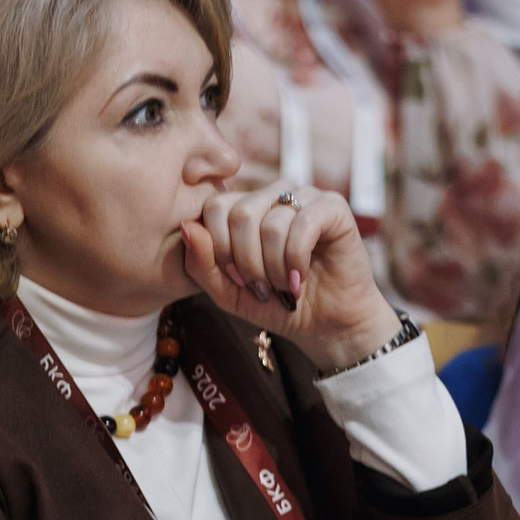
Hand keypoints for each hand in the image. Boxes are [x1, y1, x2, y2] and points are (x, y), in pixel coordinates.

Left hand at [182, 182, 402, 373]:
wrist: (326, 325)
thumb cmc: (275, 305)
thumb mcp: (227, 292)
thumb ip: (201, 263)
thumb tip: (187, 227)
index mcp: (245, 207)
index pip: (214, 207)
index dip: (219, 249)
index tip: (235, 280)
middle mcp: (273, 194)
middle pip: (240, 213)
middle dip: (246, 261)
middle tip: (260, 288)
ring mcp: (304, 195)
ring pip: (271, 222)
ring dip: (274, 267)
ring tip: (284, 287)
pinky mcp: (333, 206)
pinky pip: (303, 224)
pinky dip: (296, 259)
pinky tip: (300, 279)